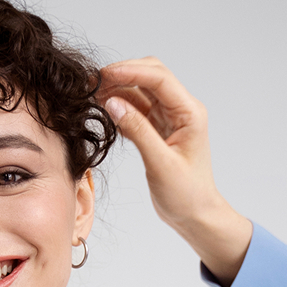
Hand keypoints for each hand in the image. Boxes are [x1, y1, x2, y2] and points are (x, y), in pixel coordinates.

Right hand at [98, 57, 251, 286]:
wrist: (195, 214)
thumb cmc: (186, 194)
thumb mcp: (160, 164)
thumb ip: (137, 131)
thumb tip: (112, 103)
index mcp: (189, 112)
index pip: (159, 79)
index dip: (130, 71)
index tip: (103, 75)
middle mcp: (180, 109)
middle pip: (150, 76)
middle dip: (122, 73)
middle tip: (91, 81)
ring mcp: (168, 118)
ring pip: (140, 90)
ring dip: (117, 87)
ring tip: (90, 92)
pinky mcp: (157, 128)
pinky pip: (136, 107)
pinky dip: (119, 104)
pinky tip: (101, 107)